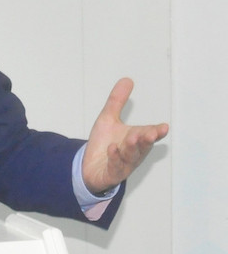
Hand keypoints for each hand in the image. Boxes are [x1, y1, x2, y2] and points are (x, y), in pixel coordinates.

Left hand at [82, 77, 168, 193]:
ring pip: (131, 156)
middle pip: (142, 145)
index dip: (157, 132)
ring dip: (132, 147)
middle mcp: (133, 152)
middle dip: (146, 139)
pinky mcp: (112, 173)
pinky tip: (112, 149)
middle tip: (151, 132)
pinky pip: (115, 167)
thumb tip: (127, 80)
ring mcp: (124, 164)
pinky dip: (115, 158)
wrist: (90, 167)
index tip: (163, 127)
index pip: (149, 134)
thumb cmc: (104, 144)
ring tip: (132, 138)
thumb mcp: (108, 119)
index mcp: (136, 139)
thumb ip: (117, 101)